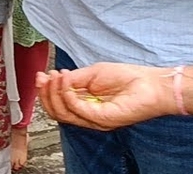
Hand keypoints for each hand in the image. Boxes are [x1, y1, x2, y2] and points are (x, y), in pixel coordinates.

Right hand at [37, 64, 175, 130]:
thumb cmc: (129, 79)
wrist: (151, 85)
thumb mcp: (92, 73)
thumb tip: (56, 78)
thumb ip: (74, 79)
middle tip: (44, 77)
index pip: (59, 105)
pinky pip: (76, 109)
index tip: (41, 76)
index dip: (46, 91)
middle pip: (56, 112)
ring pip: (62, 113)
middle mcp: (88, 115)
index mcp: (85, 105)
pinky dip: (67, 94)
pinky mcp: (102, 119)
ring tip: (55, 76)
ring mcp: (94, 119)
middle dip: (45, 94)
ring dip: (53, 93)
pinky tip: (66, 80)